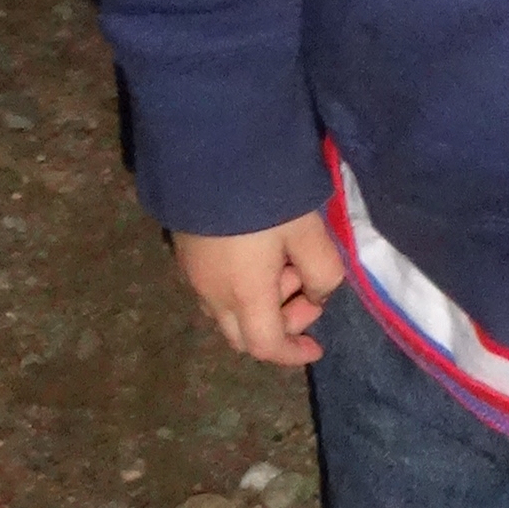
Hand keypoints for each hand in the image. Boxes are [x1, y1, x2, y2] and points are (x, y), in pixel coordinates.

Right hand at [173, 211, 346, 367]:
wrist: (208, 154)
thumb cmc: (265, 197)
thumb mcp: (308, 232)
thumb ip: (323, 271)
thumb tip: (317, 294)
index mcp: (244, 295)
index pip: (265, 346)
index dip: (292, 354)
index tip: (316, 346)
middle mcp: (212, 294)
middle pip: (243, 335)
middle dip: (280, 325)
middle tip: (305, 291)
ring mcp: (193, 274)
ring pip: (227, 312)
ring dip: (261, 303)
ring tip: (285, 261)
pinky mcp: (185, 252)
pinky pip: (214, 289)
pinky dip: (242, 288)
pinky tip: (259, 254)